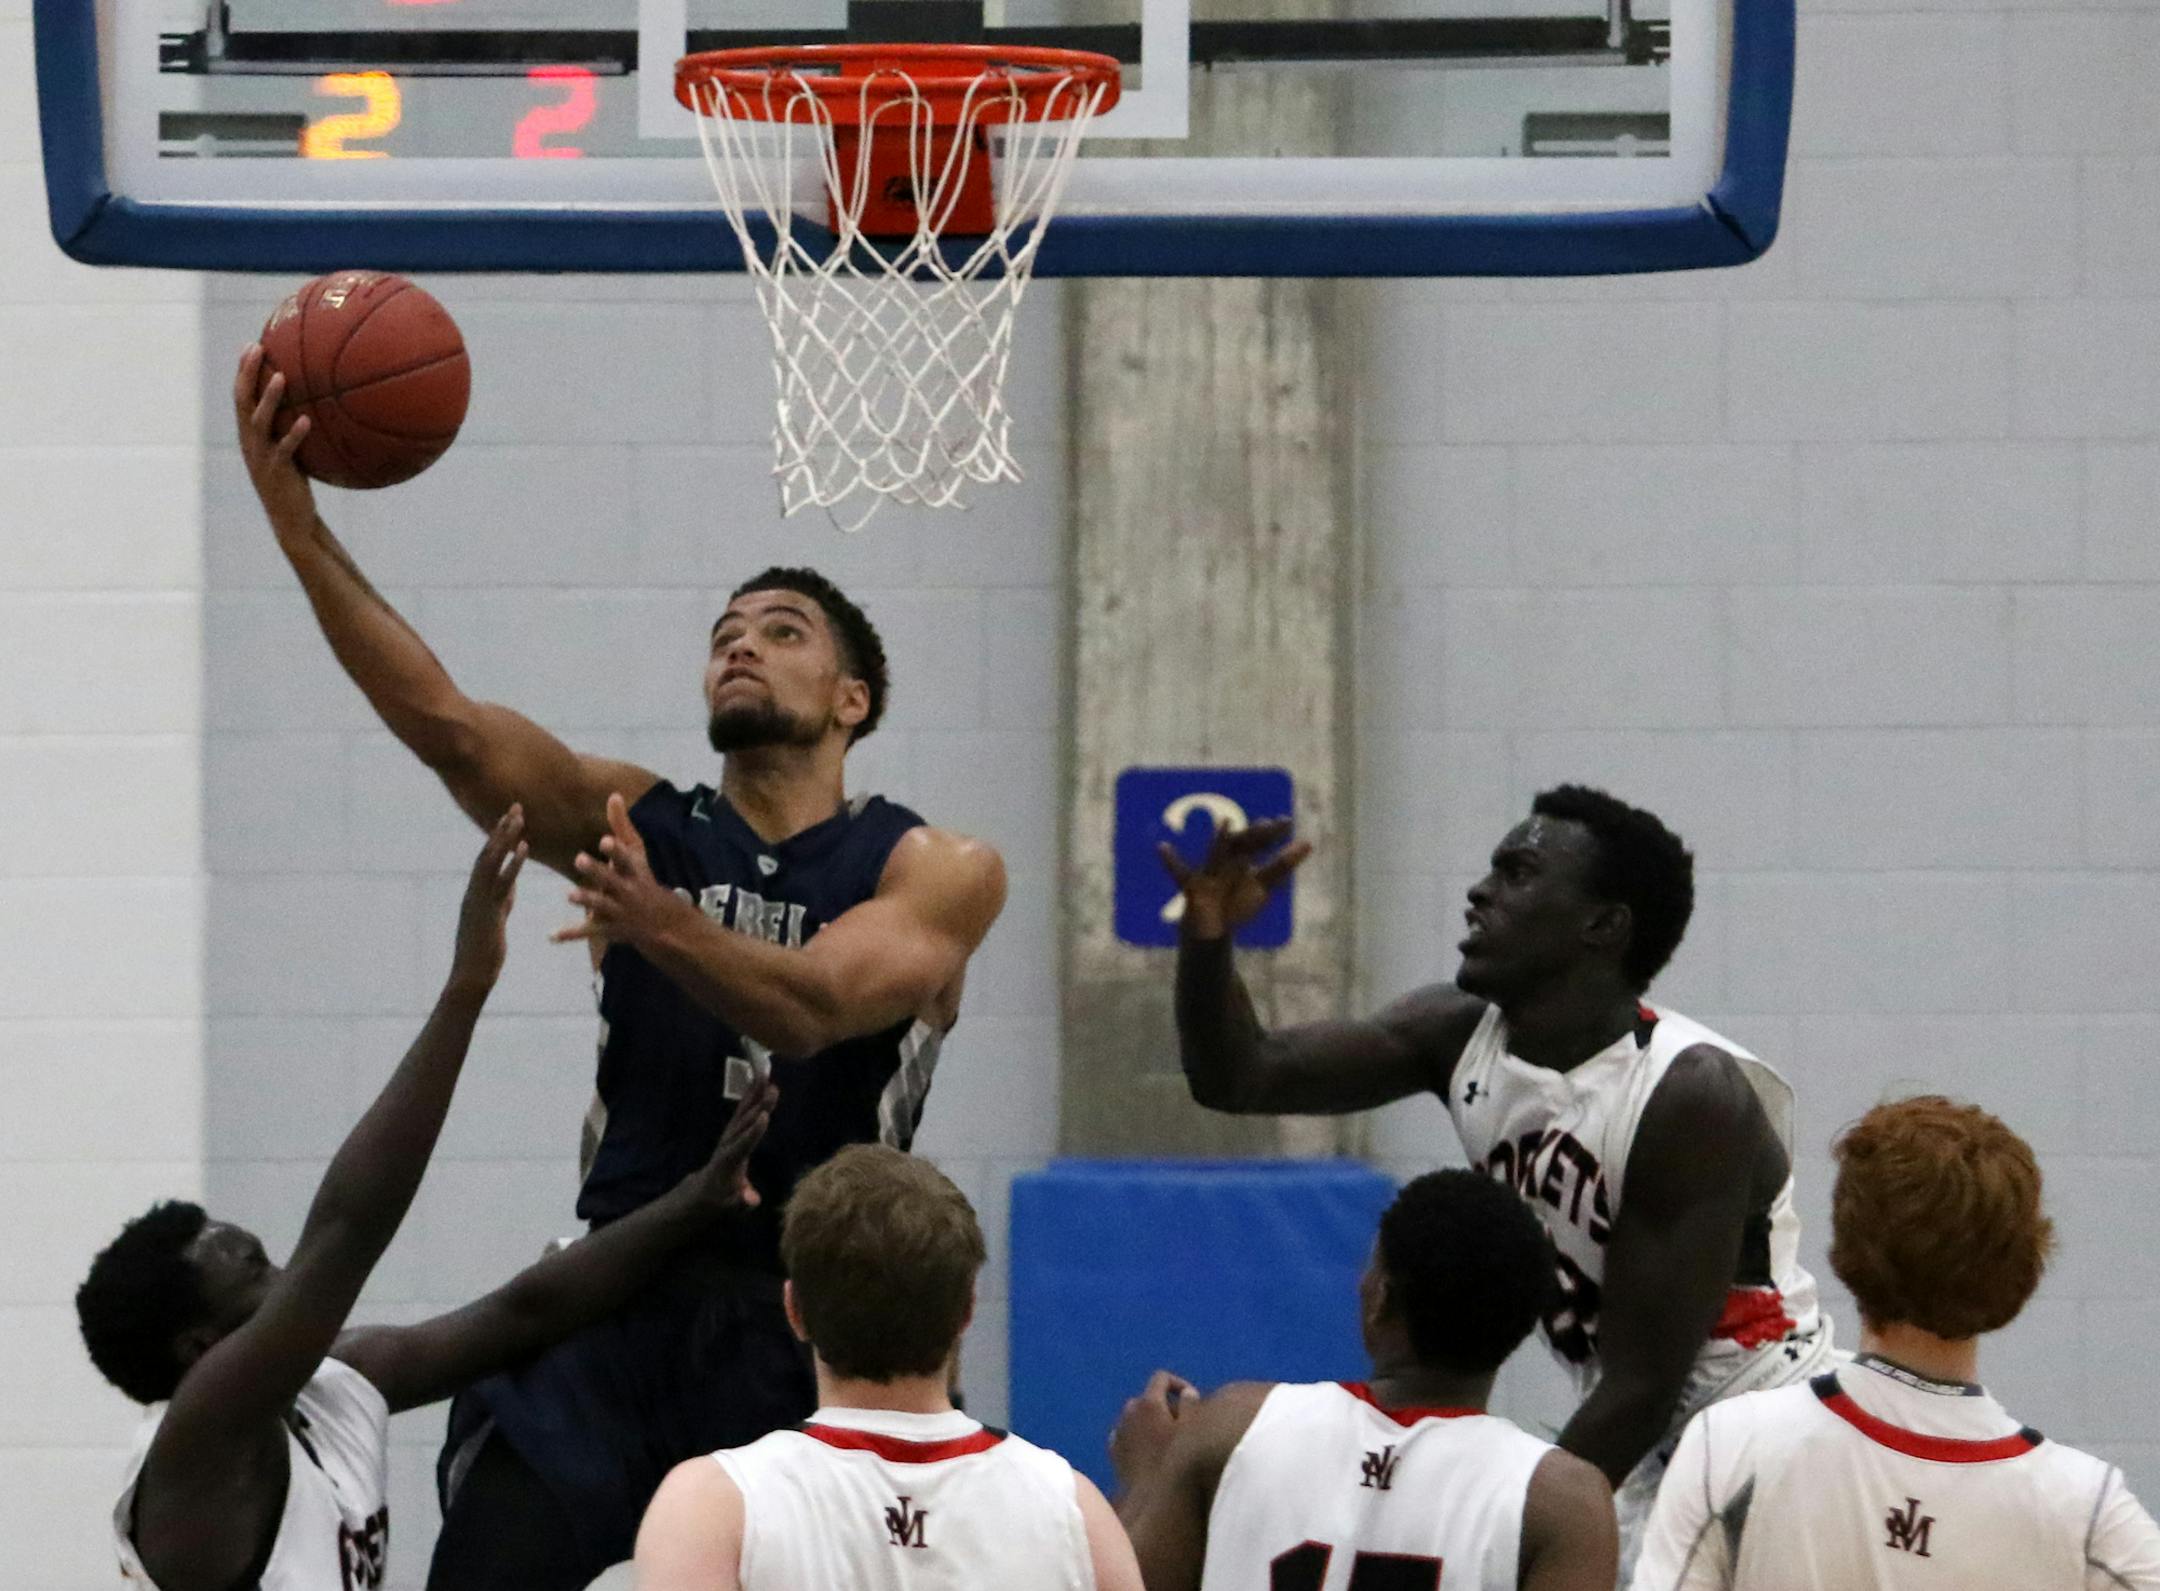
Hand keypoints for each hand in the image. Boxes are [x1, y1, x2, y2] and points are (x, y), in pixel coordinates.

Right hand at [233, 344, 316, 539]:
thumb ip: (293, 428)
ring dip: (270, 398)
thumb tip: (317, 403)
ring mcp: (261, 457)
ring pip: (260, 422)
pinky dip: (294, 434)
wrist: (292, 520)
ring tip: (281, 376)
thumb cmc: (294, 482)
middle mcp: (250, 443)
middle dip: (247, 374)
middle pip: (243, 402)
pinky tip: (306, 420)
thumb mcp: (290, 452)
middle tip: (257, 349)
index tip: (251, 344)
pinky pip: (285, 449)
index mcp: (249, 435)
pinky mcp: (278, 472)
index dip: (243, 371)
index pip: (241, 397)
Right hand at [450, 807, 527, 989]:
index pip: (486, 858)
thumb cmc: (484, 952)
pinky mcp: (487, 911)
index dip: (498, 837)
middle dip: (501, 829)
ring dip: (504, 838)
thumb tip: (510, 883)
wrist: (472, 976)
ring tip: (518, 817)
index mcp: (475, 892)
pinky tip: (524, 847)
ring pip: (490, 862)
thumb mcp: (495, 919)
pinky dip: (512, 863)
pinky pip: (501, 882)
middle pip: (487, 853)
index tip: (510, 816)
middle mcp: (473, 891)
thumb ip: (502, 899)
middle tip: (516, 806)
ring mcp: (478, 899)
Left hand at [554, 793, 690, 951]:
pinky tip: (551, 936)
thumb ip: (622, 826)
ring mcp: (619, 911)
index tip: (605, 840)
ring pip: (601, 905)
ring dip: (586, 900)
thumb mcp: (637, 854)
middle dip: (597, 871)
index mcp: (634, 871)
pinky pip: (588, 931)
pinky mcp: (610, 929)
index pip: (627, 859)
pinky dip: (570, 934)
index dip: (617, 850)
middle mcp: (628, 890)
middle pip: (612, 879)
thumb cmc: (645, 881)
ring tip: (569, 894)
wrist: (666, 925)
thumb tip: (613, 794)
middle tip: (579, 858)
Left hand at [692, 1076, 776, 1211]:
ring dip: (754, 1094)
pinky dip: (750, 1095)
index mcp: (729, 1161)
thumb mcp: (730, 1206)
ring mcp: (729, 1134)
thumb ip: (741, 1202)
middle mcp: (728, 1143)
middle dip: (758, 1106)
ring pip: (742, 1112)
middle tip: (773, 1089)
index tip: (764, 1117)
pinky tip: (758, 1080)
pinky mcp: (733, 1130)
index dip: (753, 1132)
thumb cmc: (720, 1199)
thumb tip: (752, 1200)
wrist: (703, 1190)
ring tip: (766, 1076)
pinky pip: (742, 1110)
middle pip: (744, 1122)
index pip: (742, 1145)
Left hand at [1109, 1368, 1197, 1492]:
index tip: (1191, 1399)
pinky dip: (1137, 1438)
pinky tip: (1149, 1454)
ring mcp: (1119, 1432)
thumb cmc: (1175, 1463)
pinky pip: (1126, 1435)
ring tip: (1166, 1441)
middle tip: (1182, 1424)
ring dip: (1149, 1423)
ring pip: (1135, 1418)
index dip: (1178, 1384)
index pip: (1161, 1378)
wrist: (1149, 1500)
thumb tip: (1187, 1393)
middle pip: (1147, 1398)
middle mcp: (1129, 1412)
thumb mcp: (1192, 1431)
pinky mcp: (1114, 1452)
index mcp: (1149, 1403)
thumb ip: (1191, 1406)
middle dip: (1164, 1405)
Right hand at [1159, 818, 1309, 941]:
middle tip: (1271, 825)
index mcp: (1241, 859)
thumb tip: (1308, 842)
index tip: (1286, 822)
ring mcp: (1208, 874)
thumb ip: (1282, 865)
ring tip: (1226, 824)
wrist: (1210, 929)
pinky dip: (1171, 862)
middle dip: (1255, 836)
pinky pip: (1180, 874)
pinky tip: (1162, 848)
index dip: (1272, 833)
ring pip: (1217, 856)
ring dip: (1221, 841)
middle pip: (1241, 846)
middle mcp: (1225, 862)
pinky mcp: (1191, 887)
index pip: (1258, 842)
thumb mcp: (1263, 885)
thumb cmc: (1235, 902)